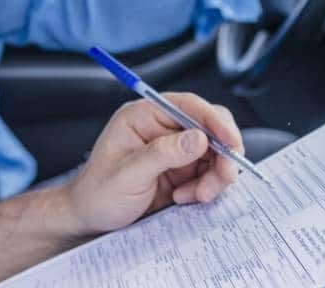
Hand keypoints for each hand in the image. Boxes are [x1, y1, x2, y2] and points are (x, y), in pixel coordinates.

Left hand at [65, 93, 243, 235]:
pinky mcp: (183, 171)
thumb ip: (162, 155)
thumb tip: (198, 138)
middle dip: (222, 154)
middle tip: (223, 178)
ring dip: (215, 176)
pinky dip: (207, 187)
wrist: (93, 219)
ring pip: (216, 153)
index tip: (231, 141)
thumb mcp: (126, 174)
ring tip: (194, 195)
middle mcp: (162, 128)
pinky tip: (186, 198)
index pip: (187, 106)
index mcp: (143, 116)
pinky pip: (210, 173)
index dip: (213, 120)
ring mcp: (175, 150)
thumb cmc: (99, 193)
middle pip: (210, 128)